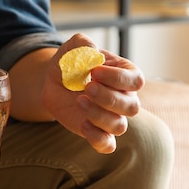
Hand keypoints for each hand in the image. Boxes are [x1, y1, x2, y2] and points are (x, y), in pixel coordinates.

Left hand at [42, 33, 143, 152]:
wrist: (53, 82)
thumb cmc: (70, 63)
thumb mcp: (73, 47)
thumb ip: (83, 43)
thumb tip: (91, 50)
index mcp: (125, 75)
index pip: (135, 80)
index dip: (117, 78)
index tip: (94, 72)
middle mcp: (124, 98)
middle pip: (131, 106)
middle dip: (108, 98)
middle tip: (86, 88)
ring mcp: (111, 117)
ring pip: (119, 126)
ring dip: (99, 116)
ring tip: (79, 101)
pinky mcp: (97, 132)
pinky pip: (107, 144)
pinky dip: (98, 138)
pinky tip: (83, 124)